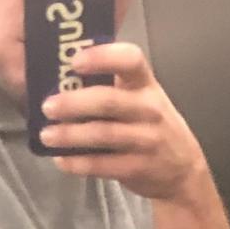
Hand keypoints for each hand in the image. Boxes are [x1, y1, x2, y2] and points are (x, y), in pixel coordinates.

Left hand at [39, 42, 209, 201]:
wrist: (182, 171)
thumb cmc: (152, 125)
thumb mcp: (142, 97)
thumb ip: (113, 85)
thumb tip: (63, 77)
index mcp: (146, 85)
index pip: (130, 60)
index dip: (102, 57)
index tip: (75, 61)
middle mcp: (149, 109)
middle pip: (108, 101)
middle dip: (74, 103)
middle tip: (48, 106)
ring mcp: (145, 140)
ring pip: (103, 134)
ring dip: (70, 135)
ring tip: (47, 135)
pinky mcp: (138, 168)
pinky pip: (103, 166)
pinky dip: (78, 163)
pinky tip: (61, 160)